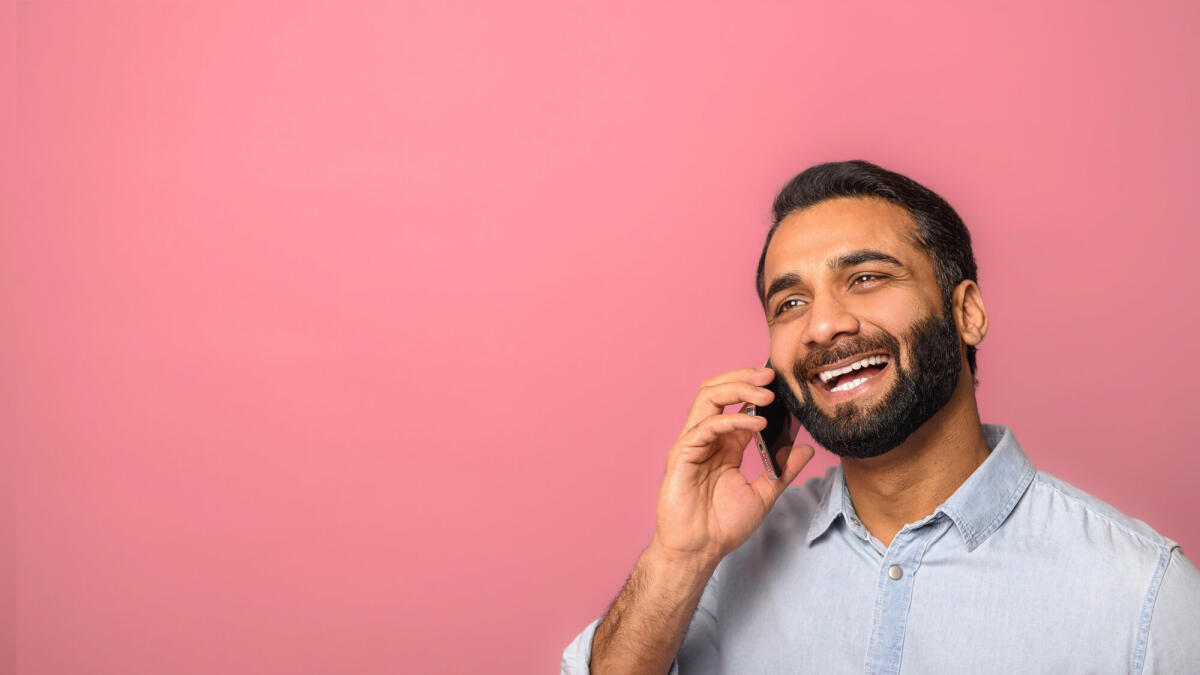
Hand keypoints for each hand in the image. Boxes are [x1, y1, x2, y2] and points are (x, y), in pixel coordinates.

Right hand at [652, 366, 814, 565]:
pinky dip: (733, 419)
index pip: (736, 402)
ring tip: (766, 393)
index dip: (756, 388)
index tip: (782, 382)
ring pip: (708, 397)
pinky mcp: (682, 454)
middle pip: (718, 390)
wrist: (699, 551)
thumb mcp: (763, 494)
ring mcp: (692, 443)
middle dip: (744, 377)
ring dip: (738, 388)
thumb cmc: (722, 526)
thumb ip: (783, 470)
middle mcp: (706, 437)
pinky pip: (707, 426)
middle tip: (772, 375)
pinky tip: (757, 423)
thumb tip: (805, 448)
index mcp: (724, 443)